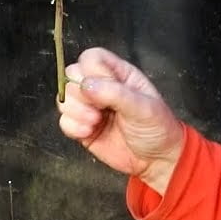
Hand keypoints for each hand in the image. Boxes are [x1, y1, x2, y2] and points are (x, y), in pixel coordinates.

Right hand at [57, 47, 185, 194]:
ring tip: (95, 123)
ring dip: (76, 111)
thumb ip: (115, 93)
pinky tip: (89, 133)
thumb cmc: (157, 128)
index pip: (92, 58)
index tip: (103, 90)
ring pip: (65, 97)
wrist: (156, 161)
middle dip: (80, 93)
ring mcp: (89, 107)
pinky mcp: (82, 127)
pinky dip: (72, 127)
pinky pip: (64, 121)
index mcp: (118, 74)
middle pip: (72, 75)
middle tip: (98, 109)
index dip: (91, 71)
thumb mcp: (143, 107)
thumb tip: (86, 85)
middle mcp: (101, 87)